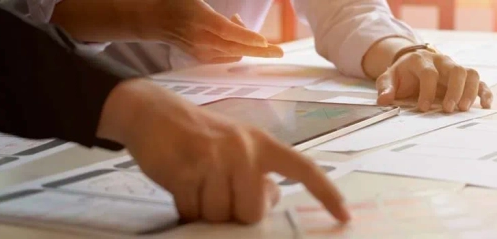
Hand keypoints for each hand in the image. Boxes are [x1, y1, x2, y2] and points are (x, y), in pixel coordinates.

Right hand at [97, 80, 349, 223]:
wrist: (153, 111)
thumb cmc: (199, 136)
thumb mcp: (236, 146)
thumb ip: (257, 172)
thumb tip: (272, 199)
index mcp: (262, 143)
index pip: (303, 169)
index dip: (326, 193)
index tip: (344, 217)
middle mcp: (244, 149)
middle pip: (252, 212)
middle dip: (233, 213)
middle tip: (216, 191)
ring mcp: (215, 159)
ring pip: (220, 215)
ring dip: (205, 210)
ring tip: (196, 183)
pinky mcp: (187, 170)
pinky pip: (192, 211)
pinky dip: (186, 207)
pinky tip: (181, 185)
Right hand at [149, 0, 283, 62]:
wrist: (156, 19)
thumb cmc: (179, 2)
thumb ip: (216, 8)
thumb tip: (238, 17)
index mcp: (200, 18)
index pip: (226, 31)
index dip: (245, 36)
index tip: (264, 41)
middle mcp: (201, 38)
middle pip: (235, 48)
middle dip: (260, 51)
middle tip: (280, 53)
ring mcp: (201, 51)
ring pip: (234, 53)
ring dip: (247, 42)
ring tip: (238, 23)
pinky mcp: (202, 58)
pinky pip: (228, 56)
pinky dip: (238, 47)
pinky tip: (234, 33)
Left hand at [376, 50, 492, 112]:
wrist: (412, 65)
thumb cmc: (402, 75)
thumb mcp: (389, 78)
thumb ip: (386, 87)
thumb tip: (384, 99)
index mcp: (422, 60)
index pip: (429, 73)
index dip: (427, 90)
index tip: (422, 107)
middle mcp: (442, 62)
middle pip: (456, 70)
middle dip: (454, 91)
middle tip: (448, 109)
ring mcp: (455, 69)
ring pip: (470, 73)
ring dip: (470, 92)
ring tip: (463, 109)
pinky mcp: (464, 78)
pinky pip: (480, 82)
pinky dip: (485, 92)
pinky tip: (485, 105)